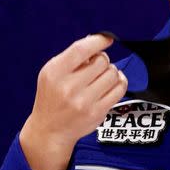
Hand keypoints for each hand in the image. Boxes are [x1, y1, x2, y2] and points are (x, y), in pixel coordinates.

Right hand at [20, 34, 127, 169]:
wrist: (50, 130)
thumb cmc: (51, 98)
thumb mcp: (51, 73)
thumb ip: (71, 57)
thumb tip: (95, 41)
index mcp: (55, 73)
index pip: (81, 49)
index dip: (98, 40)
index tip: (106, 39)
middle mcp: (68, 87)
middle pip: (101, 61)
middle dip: (102, 60)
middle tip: (96, 66)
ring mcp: (84, 101)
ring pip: (112, 74)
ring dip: (110, 72)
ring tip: (102, 77)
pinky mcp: (97, 112)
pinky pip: (119, 89)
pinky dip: (119, 82)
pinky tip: (112, 83)